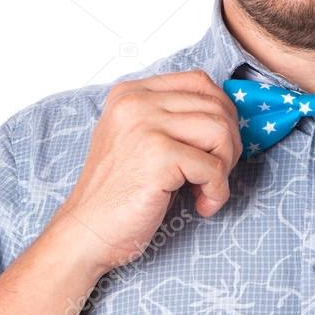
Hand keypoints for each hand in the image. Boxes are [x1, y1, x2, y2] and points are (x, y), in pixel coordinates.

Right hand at [52, 70, 241, 272]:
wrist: (87, 232)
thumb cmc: (118, 194)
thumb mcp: (139, 140)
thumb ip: (172, 120)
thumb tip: (226, 115)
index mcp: (131, 93)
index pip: (199, 82)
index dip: (222, 112)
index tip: (218, 144)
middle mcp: (136, 102)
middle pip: (216, 106)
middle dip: (228, 144)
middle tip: (214, 174)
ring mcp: (146, 126)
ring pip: (221, 132)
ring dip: (225, 168)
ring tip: (207, 190)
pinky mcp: (158, 155)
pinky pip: (215, 168)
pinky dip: (218, 192)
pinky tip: (202, 205)